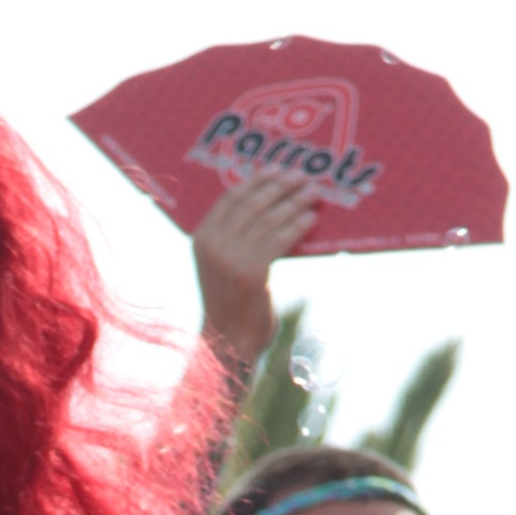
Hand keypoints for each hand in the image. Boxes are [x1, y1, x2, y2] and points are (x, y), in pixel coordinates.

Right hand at [192, 177, 316, 382]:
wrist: (229, 343)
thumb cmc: (231, 303)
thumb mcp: (221, 266)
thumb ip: (232, 239)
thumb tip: (266, 205)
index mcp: (202, 240)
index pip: (231, 199)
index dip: (257, 181)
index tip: (277, 171)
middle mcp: (214, 247)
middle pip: (252, 203)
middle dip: (280, 186)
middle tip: (302, 177)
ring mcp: (232, 260)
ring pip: (269, 219)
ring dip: (295, 201)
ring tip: (313, 193)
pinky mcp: (253, 274)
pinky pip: (280, 240)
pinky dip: (297, 225)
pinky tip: (311, 218)